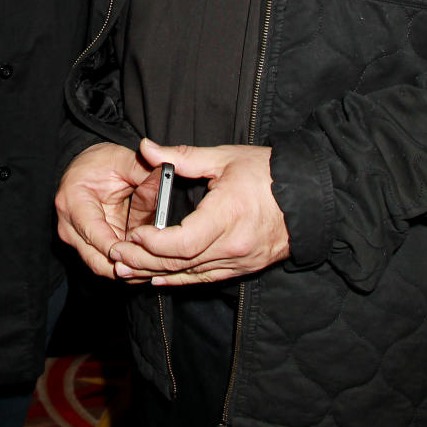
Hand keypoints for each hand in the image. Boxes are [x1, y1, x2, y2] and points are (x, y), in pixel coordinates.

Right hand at [56, 142, 152, 277]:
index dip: (120, 248)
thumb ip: (142, 170)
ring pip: (104, 268)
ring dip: (130, 271)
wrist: (84, 168)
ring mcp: (76, 240)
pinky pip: (108, 265)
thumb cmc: (100, 162)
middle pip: (98, 261)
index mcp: (73, 202)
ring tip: (157, 268)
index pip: (94, 234)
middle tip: (157, 265)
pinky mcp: (87, 247)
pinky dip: (128, 268)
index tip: (144, 251)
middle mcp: (69, 226)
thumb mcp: (121, 159)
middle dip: (128, 266)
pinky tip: (148, 266)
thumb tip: (167, 176)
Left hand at [109, 137, 289, 285]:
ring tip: (127, 271)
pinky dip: (180, 279)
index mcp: (227, 215)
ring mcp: (239, 260)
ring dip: (156, 274)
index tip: (133, 236)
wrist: (309, 195)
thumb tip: (146, 148)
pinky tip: (159, 279)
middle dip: (144, 262)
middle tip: (117, 257)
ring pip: (190, 275)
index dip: (153, 244)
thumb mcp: (224, 158)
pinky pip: (206, 278)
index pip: (182, 242)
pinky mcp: (243, 266)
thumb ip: (181, 157)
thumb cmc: (267, 172)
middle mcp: (232, 245)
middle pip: (180, 263)